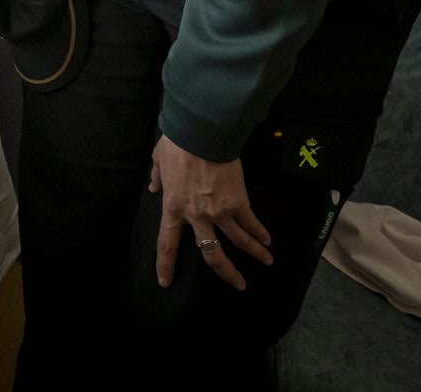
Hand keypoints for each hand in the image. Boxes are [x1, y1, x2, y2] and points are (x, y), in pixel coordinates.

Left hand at [149, 134, 272, 291]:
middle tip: (238, 285)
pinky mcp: (238, 203)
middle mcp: (196, 216)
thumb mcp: (159, 161)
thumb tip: (153, 187)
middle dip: (226, 272)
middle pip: (210, 253)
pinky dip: (260, 233)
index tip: (165, 282)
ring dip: (254, 253)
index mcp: (173, 208)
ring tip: (266, 260)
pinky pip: (251, 224)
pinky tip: (267, 240)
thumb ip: (157, 178)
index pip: (166, 243)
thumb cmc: (178, 145)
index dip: (166, 265)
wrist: (202, 135)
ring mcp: (219, 212)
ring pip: (238, 242)